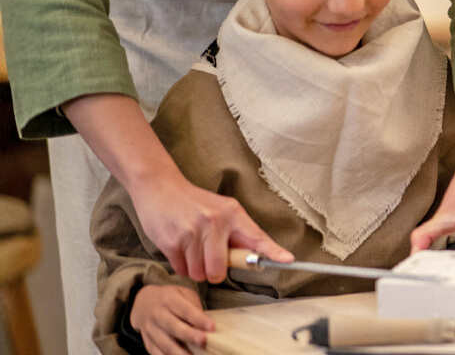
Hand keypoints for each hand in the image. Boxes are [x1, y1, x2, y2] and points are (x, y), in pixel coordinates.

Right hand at [61, 93, 292, 282]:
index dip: (272, 251)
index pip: (256, 237)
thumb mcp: (220, 210)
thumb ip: (237, 234)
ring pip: (199, 272)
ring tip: (191, 248)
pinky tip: (179, 247)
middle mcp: (214, 221)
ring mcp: (192, 232)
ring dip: (195, 269)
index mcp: (232, 213)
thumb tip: (255, 259)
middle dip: (214, 272)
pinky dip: (181, 265)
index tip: (288, 260)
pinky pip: (182, 270)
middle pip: (220, 269)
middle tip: (208, 259)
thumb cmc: (194, 203)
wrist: (159, 187)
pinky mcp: (171, 241)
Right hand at [130, 285, 213, 354]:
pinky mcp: (148, 343)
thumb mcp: (184, 294)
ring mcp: (151, 330)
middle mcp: (158, 315)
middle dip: (189, 335)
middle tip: (203, 342)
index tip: (212, 327)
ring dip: (179, 352)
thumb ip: (195, 308)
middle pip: (173, 327)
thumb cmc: (170, 299)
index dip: (199, 319)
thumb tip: (207, 325)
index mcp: (170, 300)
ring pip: (164, 343)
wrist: (143, 303)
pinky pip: (156, 353)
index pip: (186, 310)